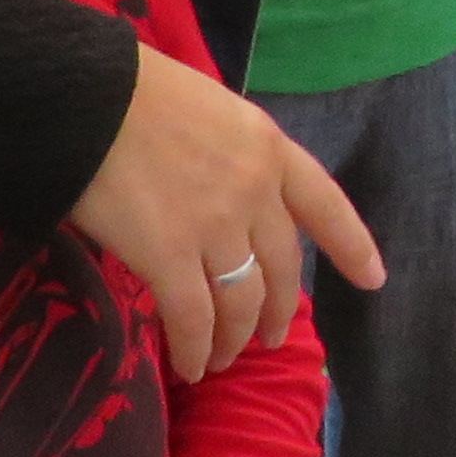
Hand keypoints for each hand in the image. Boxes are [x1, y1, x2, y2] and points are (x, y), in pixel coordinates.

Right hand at [73, 38, 374, 382]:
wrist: (81, 94)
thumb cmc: (131, 91)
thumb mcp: (208, 111)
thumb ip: (229, 157)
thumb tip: (221, 203)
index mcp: (268, 146)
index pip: (324, 204)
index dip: (352, 246)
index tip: (374, 279)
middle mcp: (254, 189)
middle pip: (281, 268)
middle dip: (277, 310)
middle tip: (266, 337)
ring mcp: (216, 225)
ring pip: (241, 300)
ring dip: (234, 338)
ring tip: (222, 357)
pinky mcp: (169, 255)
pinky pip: (193, 317)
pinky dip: (195, 348)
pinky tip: (191, 365)